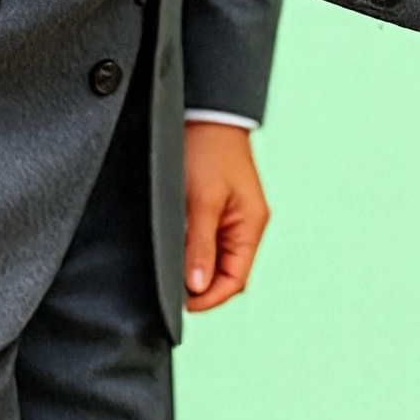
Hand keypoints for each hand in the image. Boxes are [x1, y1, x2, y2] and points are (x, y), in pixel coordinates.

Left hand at [182, 121, 269, 311]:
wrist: (207, 113)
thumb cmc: (209, 151)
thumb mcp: (202, 201)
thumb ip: (200, 245)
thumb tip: (198, 287)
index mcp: (250, 226)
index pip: (235, 279)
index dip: (209, 298)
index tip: (180, 305)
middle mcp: (245, 226)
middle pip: (226, 273)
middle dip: (201, 286)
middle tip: (169, 286)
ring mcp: (232, 218)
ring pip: (215, 259)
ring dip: (195, 268)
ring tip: (169, 266)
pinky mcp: (217, 209)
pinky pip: (207, 242)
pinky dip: (192, 251)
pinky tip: (174, 248)